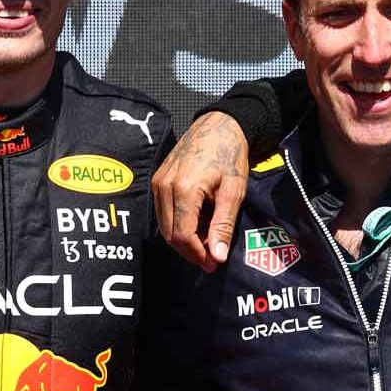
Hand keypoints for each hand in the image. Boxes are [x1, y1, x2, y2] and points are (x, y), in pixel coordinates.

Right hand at [152, 111, 249, 270]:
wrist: (219, 126)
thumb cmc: (229, 154)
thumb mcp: (233, 191)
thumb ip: (223, 225)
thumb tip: (216, 257)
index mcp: (184, 189)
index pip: (182, 236)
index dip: (197, 255)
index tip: (213, 264)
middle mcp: (164, 187)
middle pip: (170, 235)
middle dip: (190, 251)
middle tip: (211, 258)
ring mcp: (158, 183)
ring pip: (164, 226)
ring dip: (184, 239)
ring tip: (207, 241)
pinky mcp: (157, 181)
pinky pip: (163, 212)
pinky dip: (178, 224)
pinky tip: (198, 224)